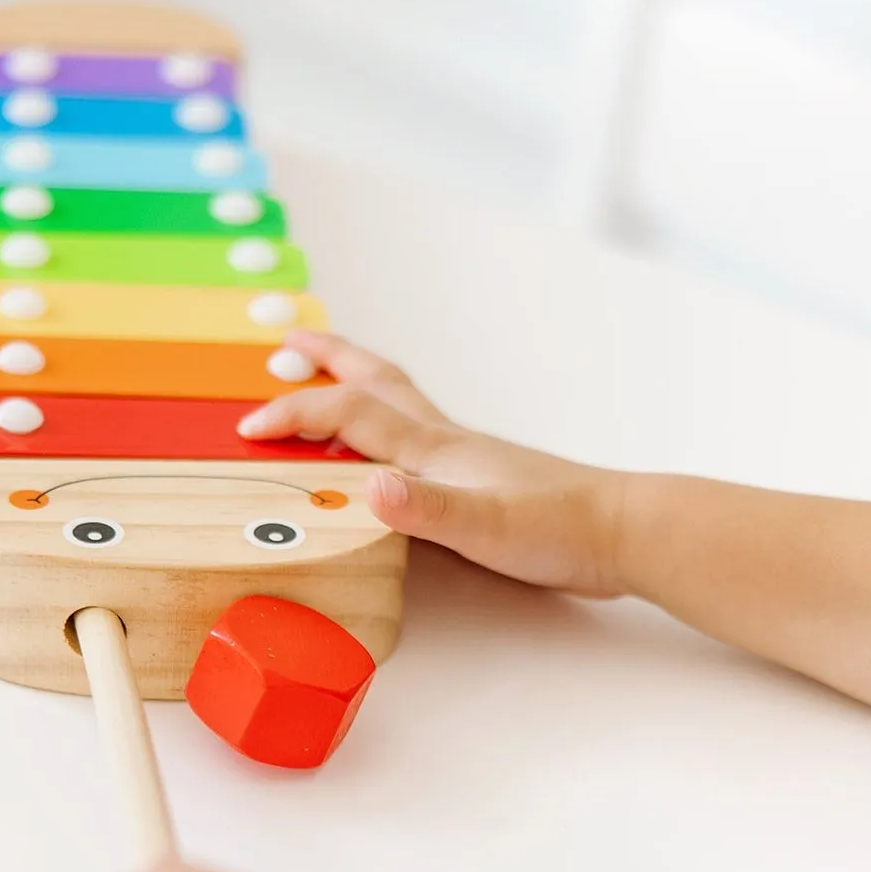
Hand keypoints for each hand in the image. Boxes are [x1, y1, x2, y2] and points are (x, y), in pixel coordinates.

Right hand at [239, 332, 629, 596]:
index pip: (347, 415)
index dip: (294, 415)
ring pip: (398, 404)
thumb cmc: (559, 530)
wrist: (622, 531)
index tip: (248, 428)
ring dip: (357, 383)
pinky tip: (395, 452)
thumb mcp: (485, 528)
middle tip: (289, 340)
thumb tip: (371, 489)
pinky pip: (418, 438)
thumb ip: (426, 512)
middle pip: (374, 383)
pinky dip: (390, 427)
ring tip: (332, 377)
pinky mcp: (483, 481)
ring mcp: (466, 458)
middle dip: (327, 359)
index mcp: (434, 449)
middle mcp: (445, 443)